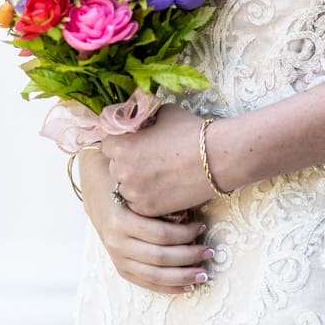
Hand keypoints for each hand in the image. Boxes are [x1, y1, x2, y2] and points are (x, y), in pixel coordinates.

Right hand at [80, 147, 212, 294]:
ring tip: (204, 273)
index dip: (184, 233)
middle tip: (209, 251)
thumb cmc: (125, 181)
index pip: (160, 234)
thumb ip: (160, 191)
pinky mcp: (120, 267)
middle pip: (159, 257)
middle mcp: (116, 242)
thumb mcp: (137, 181)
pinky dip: (168, 287)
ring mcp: (117, 257)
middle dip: (188, 256)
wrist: (96, 190)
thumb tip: (196, 197)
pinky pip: (146, 283)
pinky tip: (187, 286)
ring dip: (182, 275)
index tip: (202, 227)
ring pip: (154, 275)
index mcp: (120, 219)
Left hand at [100, 103, 216, 217]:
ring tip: (159, 174)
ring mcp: (135, 194)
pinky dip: (148, 197)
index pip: (107, 145)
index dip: (121, 143)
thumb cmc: (190, 132)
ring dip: (136, 183)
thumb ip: (145, 119)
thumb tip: (140, 121)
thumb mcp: (163, 114)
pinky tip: (165, 186)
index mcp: (122, 147)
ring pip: (126, 188)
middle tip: (149, 159)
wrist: (216, 158)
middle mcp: (123, 172)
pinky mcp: (149, 209)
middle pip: (115, 167)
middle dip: (128, 163)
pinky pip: (139, 204)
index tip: (133, 143)